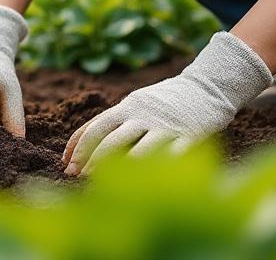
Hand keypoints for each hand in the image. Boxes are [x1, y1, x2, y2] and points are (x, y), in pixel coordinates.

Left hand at [61, 31, 273, 175]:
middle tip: (79, 179)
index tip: (66, 164)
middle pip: (111, 141)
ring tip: (106, 188)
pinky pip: (170, 159)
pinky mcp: (189, 137)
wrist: (208, 86)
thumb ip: (115, 121)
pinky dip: (155, 173)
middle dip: (92, 162)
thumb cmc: (165, 100)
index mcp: (128, 107)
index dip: (78, 147)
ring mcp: (166, 127)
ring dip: (119, 173)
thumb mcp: (136, 103)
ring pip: (137, 152)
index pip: (95, 126)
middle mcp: (143, 116)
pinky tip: (143, 188)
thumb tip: (80, 145)